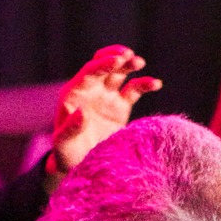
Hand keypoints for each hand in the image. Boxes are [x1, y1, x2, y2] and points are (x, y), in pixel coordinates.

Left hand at [49, 46, 161, 176]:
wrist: (80, 165)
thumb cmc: (66, 154)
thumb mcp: (63, 143)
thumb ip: (70, 127)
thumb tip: (82, 111)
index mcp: (75, 93)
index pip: (90, 71)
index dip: (104, 64)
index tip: (118, 61)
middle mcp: (91, 90)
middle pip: (105, 65)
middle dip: (116, 57)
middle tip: (129, 56)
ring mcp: (107, 97)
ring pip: (120, 73)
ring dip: (130, 64)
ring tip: (140, 62)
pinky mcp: (121, 107)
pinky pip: (134, 90)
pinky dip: (145, 84)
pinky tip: (156, 83)